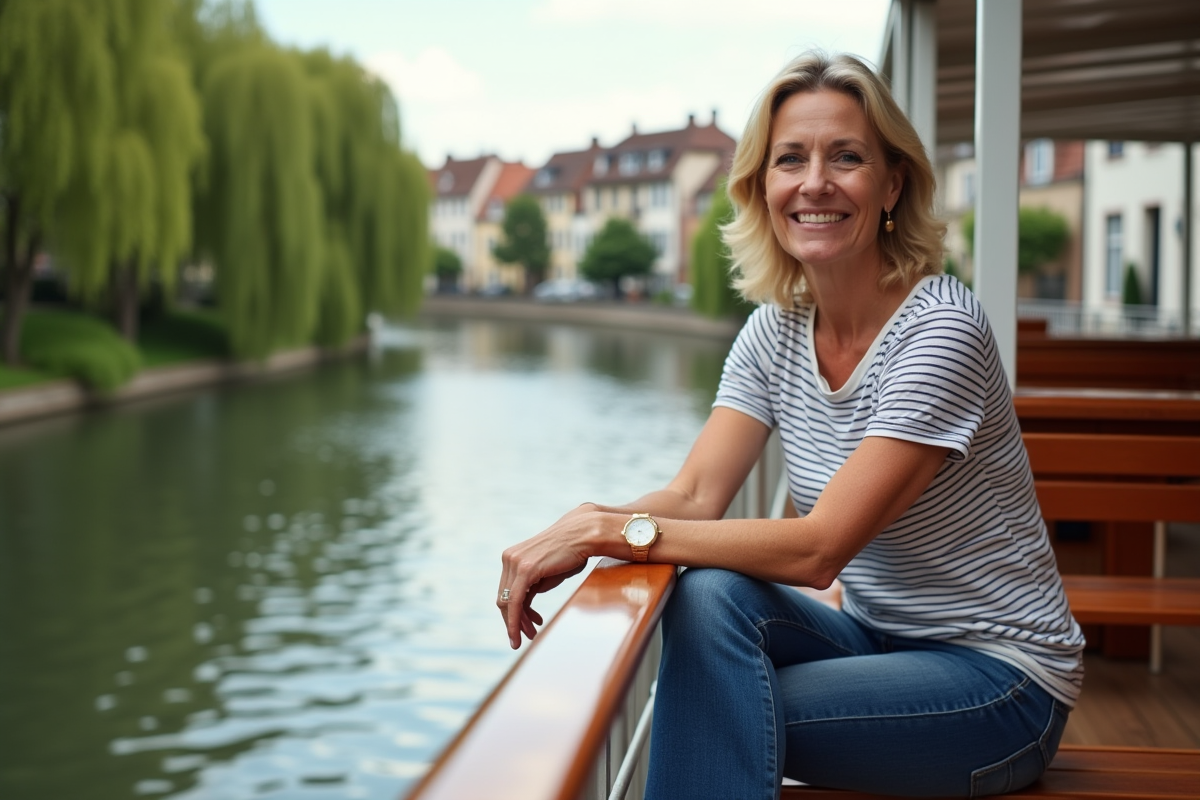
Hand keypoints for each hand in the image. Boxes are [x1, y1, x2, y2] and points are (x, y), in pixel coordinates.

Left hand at [497, 504, 601, 648]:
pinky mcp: (525, 570)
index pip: (507, 590)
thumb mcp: (546, 573)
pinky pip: (515, 601)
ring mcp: (515, 563)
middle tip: (527, 635)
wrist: (584, 535)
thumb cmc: (570, 553)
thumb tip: (524, 604)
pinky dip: (516, 620)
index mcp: (512, 557)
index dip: (513, 611)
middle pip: (504, 597)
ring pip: (508, 602)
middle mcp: (509, 558)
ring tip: (529, 636)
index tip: (525, 626)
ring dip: (517, 623)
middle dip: (515, 620)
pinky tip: (523, 632)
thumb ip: (533, 585)